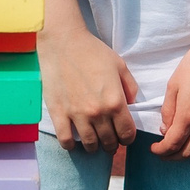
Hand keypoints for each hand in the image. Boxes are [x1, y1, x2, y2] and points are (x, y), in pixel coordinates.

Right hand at [42, 21, 136, 151]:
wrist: (63, 42)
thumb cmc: (92, 51)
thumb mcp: (120, 66)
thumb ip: (130, 88)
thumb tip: (131, 106)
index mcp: (115, 101)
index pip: (127, 133)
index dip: (128, 138)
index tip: (124, 136)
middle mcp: (98, 112)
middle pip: (109, 142)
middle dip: (113, 144)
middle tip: (110, 140)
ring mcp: (77, 114)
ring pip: (90, 144)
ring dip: (95, 147)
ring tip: (94, 142)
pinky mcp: (58, 113)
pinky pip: (66, 140)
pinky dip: (71, 145)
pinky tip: (74, 142)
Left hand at [152, 29, 189, 158]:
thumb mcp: (174, 84)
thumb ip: (168, 110)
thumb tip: (166, 129)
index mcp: (188, 115)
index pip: (172, 145)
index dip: (161, 151)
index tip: (155, 149)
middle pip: (189, 152)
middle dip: (174, 156)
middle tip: (166, 152)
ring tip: (183, 145)